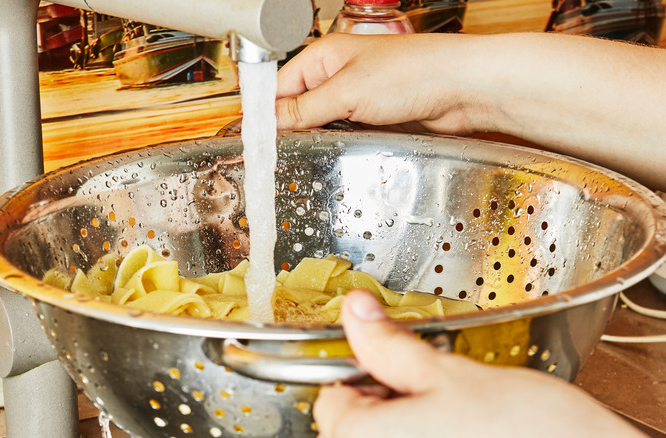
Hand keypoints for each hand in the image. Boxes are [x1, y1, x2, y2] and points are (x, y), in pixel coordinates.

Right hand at [274, 32, 665, 190]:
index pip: (278, 88)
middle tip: (275, 159)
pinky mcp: (374, 119)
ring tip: (303, 160)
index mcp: (323, 57)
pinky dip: (336, 146)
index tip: (251, 144)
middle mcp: (337, 76)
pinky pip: (343, 135)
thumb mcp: (347, 92)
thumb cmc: (415, 72)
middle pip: (296, 108)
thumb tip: (266, 124)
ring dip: (314, 141)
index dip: (262, 116)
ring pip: (319, 125)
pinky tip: (333, 157)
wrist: (464, 89)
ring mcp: (356, 99)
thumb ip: (303, 110)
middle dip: (287, 132)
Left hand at [313, 289, 644, 437]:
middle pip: (361, 422)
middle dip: (393, 394)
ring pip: (395, 434)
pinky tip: (473, 429)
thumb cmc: (527, 431)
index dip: (362, 370)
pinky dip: (437, 434)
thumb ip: (390, 345)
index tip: (395, 358)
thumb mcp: (448, 373)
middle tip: (439, 381)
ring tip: (463, 407)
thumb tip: (355, 310)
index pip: (331, 400)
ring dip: (418, 416)